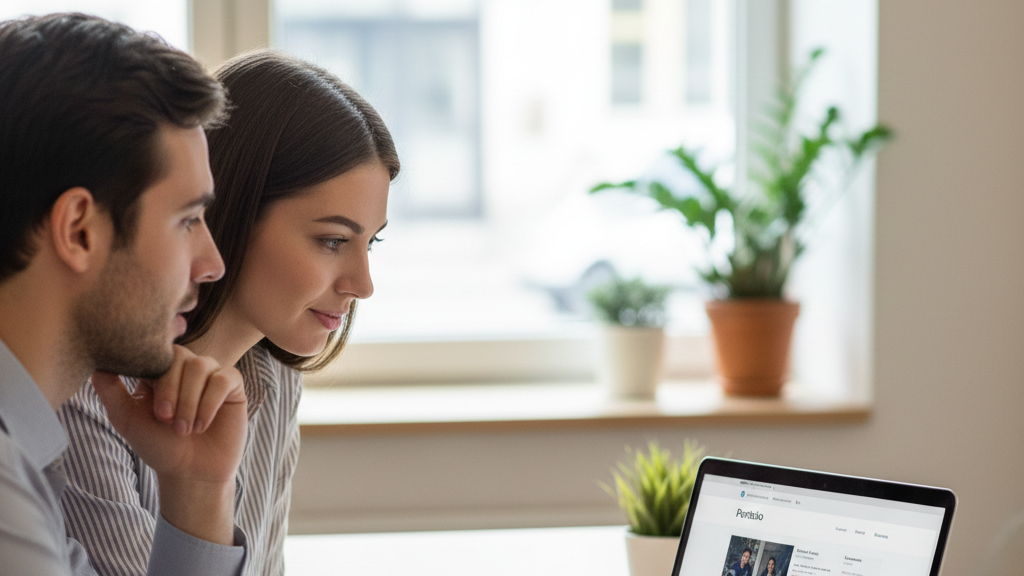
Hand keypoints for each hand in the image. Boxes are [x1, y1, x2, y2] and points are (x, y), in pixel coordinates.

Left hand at [92, 345, 247, 544]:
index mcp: (160, 370)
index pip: (158, 351)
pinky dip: (210, 403)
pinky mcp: (232, 386)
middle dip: (171, 389)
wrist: (190, 472)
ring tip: (183, 429)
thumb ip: (111, 391)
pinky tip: (201, 425)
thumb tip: (96, 365)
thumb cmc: (158, 445)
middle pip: (180, 356)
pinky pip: (223, 379)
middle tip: (165, 419)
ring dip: (189, 400)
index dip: (154, 370)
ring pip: (201, 366)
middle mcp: (186, 367)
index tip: (152, 404)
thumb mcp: (127, 419)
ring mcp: (210, 374)